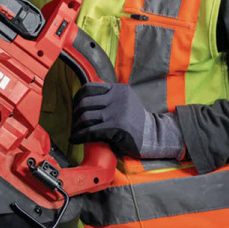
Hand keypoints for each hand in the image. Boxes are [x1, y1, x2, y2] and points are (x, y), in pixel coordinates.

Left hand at [69, 82, 184, 159]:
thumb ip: (108, 98)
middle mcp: (117, 98)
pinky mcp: (116, 127)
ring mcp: (117, 112)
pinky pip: (91, 131)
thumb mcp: (124, 102)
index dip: (77, 97)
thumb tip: (82, 101)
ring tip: (74, 132)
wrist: (154, 136)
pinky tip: (75, 140)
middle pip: (85, 102)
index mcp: (118, 89)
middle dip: (75, 114)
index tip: (74, 106)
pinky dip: (79, 136)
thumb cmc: (135, 122)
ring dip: (76, 126)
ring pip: (86, 116)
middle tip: (74, 122)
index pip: (89, 87)